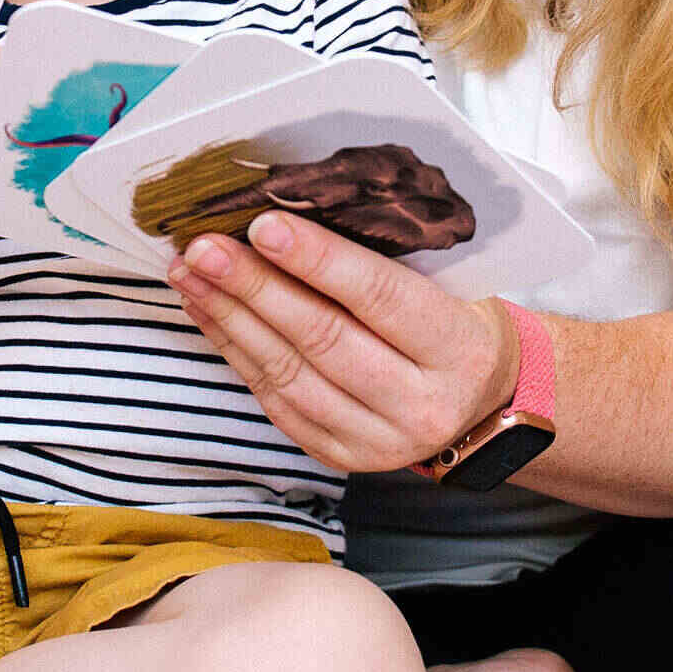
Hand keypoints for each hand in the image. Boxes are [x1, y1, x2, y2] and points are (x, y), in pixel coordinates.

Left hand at [167, 208, 522, 472]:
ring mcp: (379, 440)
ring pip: (290, 375)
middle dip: (254, 288)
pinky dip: (236, 353)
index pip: (380, 297)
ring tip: (189, 275)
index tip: (264, 224)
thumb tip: (290, 216)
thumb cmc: (456, 322)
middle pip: (323, 339)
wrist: (483, 403)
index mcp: (458, 349)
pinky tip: (210, 314)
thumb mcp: (450, 287)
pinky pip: (276, 401)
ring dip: (230, 319)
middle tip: (204, 248)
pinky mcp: (341, 455)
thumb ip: (384, 261)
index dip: (318, 260)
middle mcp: (421, 404)